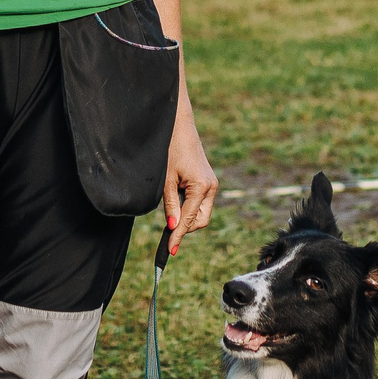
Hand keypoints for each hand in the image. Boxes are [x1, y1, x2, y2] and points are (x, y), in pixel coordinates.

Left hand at [162, 113, 218, 255]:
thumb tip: (172, 228)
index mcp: (202, 187)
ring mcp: (212, 185)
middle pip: (200, 221)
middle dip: (185, 228)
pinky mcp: (209, 182)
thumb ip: (170, 205)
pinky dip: (189, 208)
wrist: (179, 127)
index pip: (188, 219)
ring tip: (171, 209)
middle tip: (167, 230)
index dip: (178, 236)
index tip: (170, 251)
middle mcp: (211, 187)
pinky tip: (177, 203)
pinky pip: (201, 203)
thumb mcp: (165, 180)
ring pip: (202, 214)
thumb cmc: (170, 150)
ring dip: (187, 218)